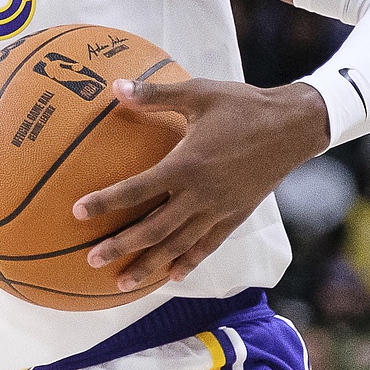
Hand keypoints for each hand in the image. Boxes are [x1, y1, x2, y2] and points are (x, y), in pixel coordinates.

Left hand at [73, 78, 327, 292]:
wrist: (293, 127)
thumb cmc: (242, 105)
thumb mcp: (198, 92)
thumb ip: (155, 95)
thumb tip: (114, 86)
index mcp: (187, 165)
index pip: (138, 189)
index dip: (106, 202)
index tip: (77, 212)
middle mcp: (201, 194)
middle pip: (154, 229)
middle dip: (121, 247)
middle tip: (90, 260)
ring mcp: (219, 209)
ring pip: (178, 245)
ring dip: (149, 265)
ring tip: (121, 283)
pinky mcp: (235, 216)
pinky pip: (207, 246)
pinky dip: (188, 262)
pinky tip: (171, 277)